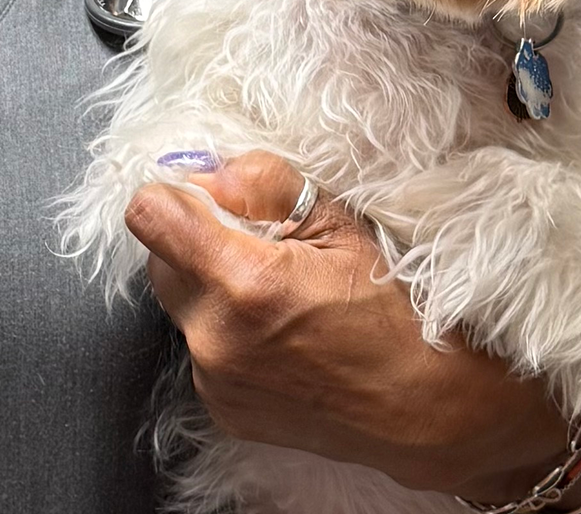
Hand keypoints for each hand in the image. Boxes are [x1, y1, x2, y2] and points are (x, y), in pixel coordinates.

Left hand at [126, 151, 570, 497]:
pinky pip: (201, 345)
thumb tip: (213, 172)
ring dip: (211, 285)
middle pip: (161, 257)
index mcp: (243, 283)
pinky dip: (226, 329)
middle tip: (259, 241)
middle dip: (196, 237)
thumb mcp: (338, 218)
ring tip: (277, 291)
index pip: (150, 214)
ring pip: (181, 302)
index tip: (209, 195)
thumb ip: (263, 182)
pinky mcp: (223, 409)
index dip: (176, 192)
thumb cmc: (395, 307)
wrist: (429, 406)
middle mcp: (216, 340)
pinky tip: (281, 331)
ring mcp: (217, 382)